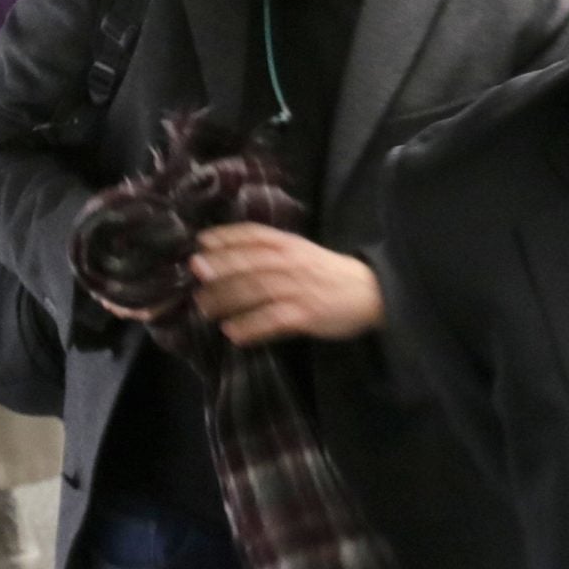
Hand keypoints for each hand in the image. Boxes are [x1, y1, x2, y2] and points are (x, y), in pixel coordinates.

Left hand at [188, 224, 381, 344]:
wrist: (373, 292)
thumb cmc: (331, 273)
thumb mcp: (305, 253)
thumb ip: (274, 253)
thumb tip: (233, 258)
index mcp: (292, 245)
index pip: (256, 235)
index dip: (228, 236)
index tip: (202, 241)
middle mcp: (292, 263)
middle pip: (251, 262)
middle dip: (222, 265)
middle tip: (196, 271)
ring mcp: (299, 289)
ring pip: (257, 290)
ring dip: (227, 298)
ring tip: (203, 308)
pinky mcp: (306, 314)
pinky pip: (272, 320)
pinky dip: (251, 327)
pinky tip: (232, 334)